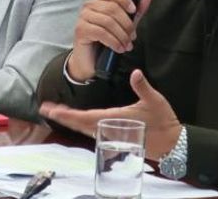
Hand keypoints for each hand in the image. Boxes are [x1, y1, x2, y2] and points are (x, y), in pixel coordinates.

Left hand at [39, 69, 181, 158]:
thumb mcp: (154, 101)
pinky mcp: (115, 136)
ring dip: (70, 120)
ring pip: (85, 128)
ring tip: (56, 112)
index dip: (68, 114)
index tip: (53, 110)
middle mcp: (109, 128)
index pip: (86, 117)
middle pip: (80, 124)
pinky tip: (77, 120)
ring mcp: (111, 134)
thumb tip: (135, 73)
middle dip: (62, 116)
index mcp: (115, 119)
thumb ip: (143, 87)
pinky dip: (82, 124)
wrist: (172, 144)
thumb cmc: (163, 122)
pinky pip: (93, 131)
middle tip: (45, 109)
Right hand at [67, 0, 151, 80]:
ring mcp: (83, 17)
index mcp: (99, 1)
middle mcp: (89, 6)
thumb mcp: (125, 25)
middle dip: (126, 24)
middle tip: (132, 37)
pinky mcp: (80, 30)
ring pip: (108, 21)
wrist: (91, 61)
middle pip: (112, 8)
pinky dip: (113, 41)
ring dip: (121, 35)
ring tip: (127, 45)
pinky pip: (101, 32)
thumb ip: (136, 11)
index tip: (134, 10)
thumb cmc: (107, 40)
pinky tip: (118, 48)